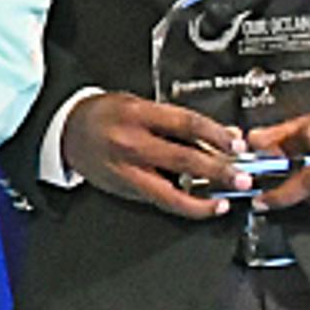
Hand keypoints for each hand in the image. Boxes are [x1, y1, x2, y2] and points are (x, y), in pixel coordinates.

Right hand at [57, 91, 245, 217]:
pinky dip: (182, 205)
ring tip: (222, 203)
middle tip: (241, 178)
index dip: (216, 135)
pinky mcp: (125, 190)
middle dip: (217, 171)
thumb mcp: (140, 104)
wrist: (68, 130)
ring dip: (201, 201)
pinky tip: (199, 205)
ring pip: (169, 194)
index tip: (236, 143)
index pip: (186, 124)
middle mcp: (132, 144)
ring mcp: (127, 171)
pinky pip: (158, 201)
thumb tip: (218, 135)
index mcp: (138, 114)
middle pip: (183, 160)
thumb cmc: (106, 113)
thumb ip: (177, 120)